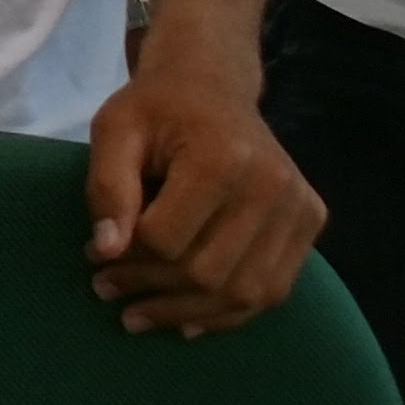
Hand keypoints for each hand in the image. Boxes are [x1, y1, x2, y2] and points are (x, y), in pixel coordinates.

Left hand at [83, 50, 323, 338]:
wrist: (213, 85)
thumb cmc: (156, 108)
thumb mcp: (114, 131)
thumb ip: (107, 188)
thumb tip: (106, 251)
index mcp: (222, 157)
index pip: (167, 239)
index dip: (125, 258)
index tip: (93, 257)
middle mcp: (271, 185)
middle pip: (207, 273)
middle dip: (151, 291)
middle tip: (106, 291)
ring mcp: (299, 206)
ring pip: (243, 293)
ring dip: (186, 313)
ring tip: (139, 315)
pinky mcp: (310, 221)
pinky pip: (271, 291)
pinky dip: (227, 314)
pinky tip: (187, 320)